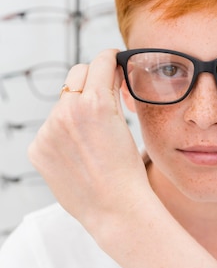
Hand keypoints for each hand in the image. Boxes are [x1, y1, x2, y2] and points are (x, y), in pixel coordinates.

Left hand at [29, 49, 148, 236]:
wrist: (116, 209)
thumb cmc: (128, 171)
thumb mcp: (125, 125)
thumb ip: (111, 94)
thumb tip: (107, 73)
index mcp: (94, 102)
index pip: (100, 61)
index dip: (109, 58)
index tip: (111, 61)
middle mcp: (66, 111)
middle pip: (76, 75)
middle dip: (91, 80)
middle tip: (103, 97)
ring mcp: (48, 131)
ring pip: (62, 105)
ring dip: (74, 112)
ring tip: (91, 141)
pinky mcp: (37, 149)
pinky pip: (49, 130)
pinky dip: (61, 137)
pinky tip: (76, 155)